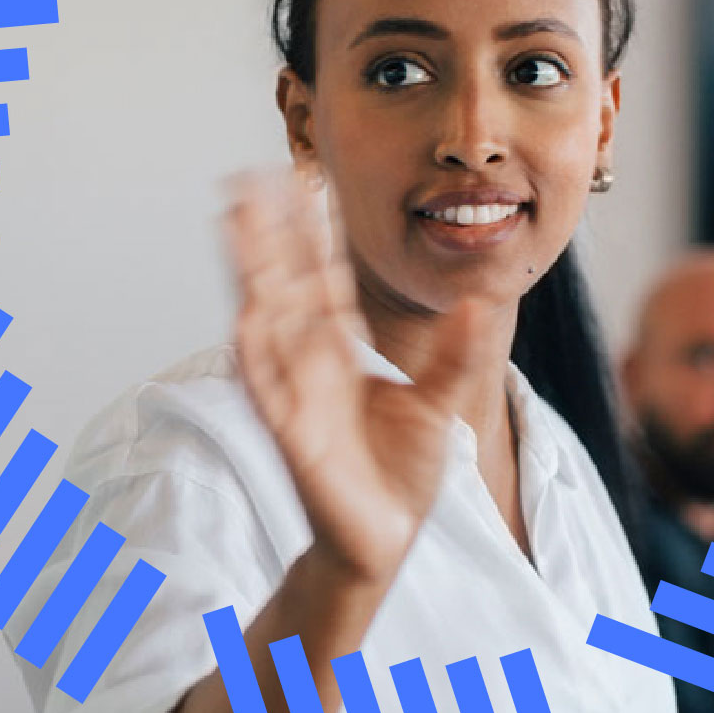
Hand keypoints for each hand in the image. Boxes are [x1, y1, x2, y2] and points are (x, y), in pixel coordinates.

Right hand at [226, 169, 490, 585]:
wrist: (385, 538)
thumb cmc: (400, 471)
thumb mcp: (442, 402)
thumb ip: (460, 352)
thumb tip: (482, 299)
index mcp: (344, 353)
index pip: (325, 278)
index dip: (312, 231)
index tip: (303, 179)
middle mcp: (313, 364)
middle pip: (285, 284)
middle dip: (267, 231)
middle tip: (248, 174)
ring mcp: (297, 395)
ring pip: (267, 320)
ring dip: (248, 272)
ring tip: (231, 220)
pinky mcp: (293, 435)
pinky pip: (268, 389)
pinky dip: (256, 354)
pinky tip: (244, 315)